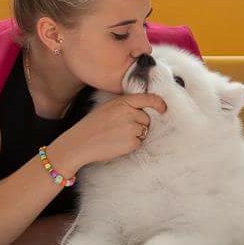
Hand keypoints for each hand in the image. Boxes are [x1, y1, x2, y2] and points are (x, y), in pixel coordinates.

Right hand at [50, 93, 166, 170]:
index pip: (148, 99)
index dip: (158, 104)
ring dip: (135, 135)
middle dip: (138, 124)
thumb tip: (141, 110)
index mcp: (123, 101)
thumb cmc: (92, 126)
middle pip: (146, 118)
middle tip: (119, 129)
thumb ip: (125, 106)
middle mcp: (130, 112)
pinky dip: (131, 145)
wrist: (79, 142)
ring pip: (143, 131)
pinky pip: (139, 143)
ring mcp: (132, 127)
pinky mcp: (132, 142)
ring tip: (116, 137)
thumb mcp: (108, 108)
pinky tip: (117, 144)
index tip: (163, 109)